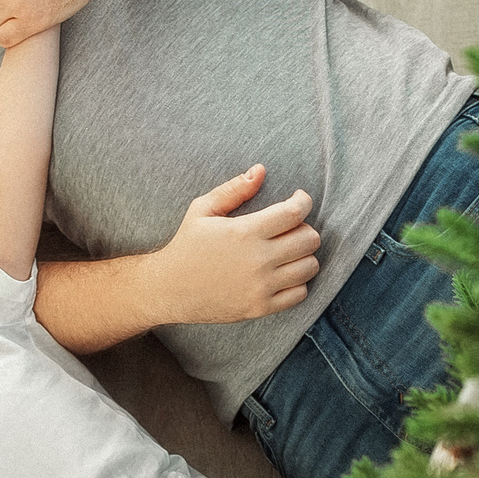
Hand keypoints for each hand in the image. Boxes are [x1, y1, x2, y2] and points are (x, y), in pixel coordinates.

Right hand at [149, 164, 320, 323]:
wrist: (169, 289)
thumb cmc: (187, 246)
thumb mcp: (202, 210)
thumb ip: (234, 190)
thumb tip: (261, 170)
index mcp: (244, 232)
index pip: (294, 213)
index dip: (304, 201)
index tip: (299, 199)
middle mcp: (257, 260)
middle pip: (309, 240)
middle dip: (305, 228)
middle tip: (291, 228)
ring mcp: (260, 287)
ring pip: (309, 266)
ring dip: (304, 255)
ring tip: (288, 251)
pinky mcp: (260, 308)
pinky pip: (299, 294)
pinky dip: (298, 282)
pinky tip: (283, 274)